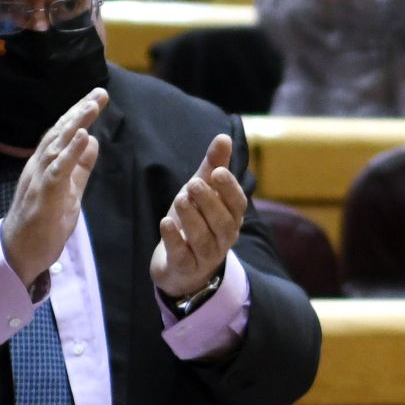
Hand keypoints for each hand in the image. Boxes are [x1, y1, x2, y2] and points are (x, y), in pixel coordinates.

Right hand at [0, 87, 106, 274]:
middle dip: (80, 111)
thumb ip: (80, 167)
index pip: (63, 134)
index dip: (80, 114)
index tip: (98, 97)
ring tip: (93, 106)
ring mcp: (39, 179)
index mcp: (45, 165)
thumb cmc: (42, 223)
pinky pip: (58, 170)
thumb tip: (92, 140)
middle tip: (101, 93)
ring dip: (76, 124)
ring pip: (57, 145)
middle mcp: (39, 166)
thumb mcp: (69, 191)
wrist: (19, 254)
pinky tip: (84, 136)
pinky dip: (71, 152)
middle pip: (60, 132)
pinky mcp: (43, 195)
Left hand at [151, 133, 246, 304]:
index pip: (238, 204)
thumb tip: (224, 136)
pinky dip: (174, 239)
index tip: (217, 172)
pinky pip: (182, 255)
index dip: (229, 189)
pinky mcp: (184, 267)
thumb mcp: (202, 192)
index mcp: (231, 218)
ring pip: (203, 239)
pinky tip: (166, 222)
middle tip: (193, 183)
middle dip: (209, 202)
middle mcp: (223, 239)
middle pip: (222, 222)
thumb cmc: (195, 222)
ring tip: (180, 199)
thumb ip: (213, 166)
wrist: (180, 266)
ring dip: (192, 218)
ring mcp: (204, 256)